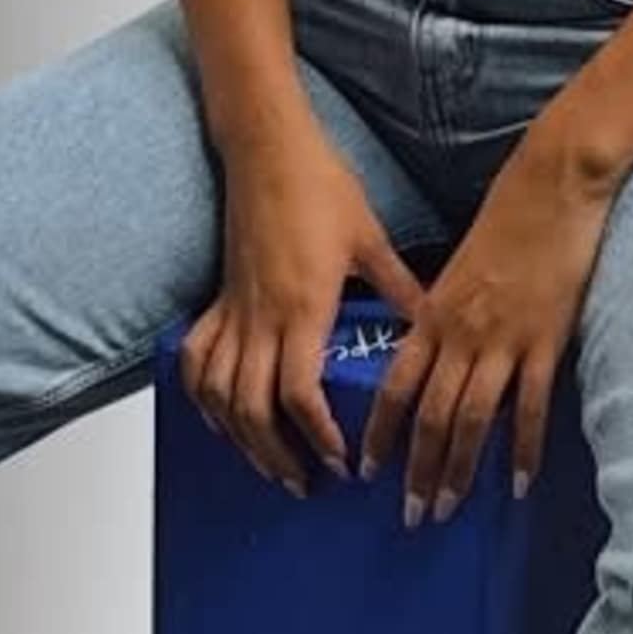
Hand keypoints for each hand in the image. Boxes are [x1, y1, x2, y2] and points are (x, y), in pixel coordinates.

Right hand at [180, 128, 425, 492]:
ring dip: (240, 438)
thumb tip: (436, 320)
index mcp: (303, 309)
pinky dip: (201, 397)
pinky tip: (218, 419)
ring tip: (267, 465)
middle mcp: (261, 318)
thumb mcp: (371, 239)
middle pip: (253, 410)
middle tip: (303, 483)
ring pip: (220, 395)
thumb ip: (400, 287)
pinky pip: (197, 359)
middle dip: (276, 456)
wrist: (268, 150)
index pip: (298, 395)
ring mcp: (234, 311)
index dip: (315, 436)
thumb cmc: (320, 187)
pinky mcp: (219, 300)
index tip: (338, 461)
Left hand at [365, 133, 620, 525]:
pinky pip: (529, 407)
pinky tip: (517, 482)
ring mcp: (503, 339)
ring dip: (458, 470)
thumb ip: (443, 314)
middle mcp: (460, 334)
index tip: (367, 472)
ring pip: (471, 419)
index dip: (379, 434)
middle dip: (416, 470)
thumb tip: (433, 357)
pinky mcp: (545, 340)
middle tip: (410, 515)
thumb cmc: (507, 220)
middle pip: (429, 416)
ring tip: (448, 509)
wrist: (553, 184)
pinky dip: (522, 449)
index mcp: (433, 314)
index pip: (394, 387)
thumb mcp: (459, 269)